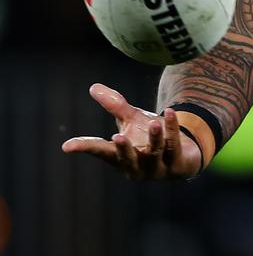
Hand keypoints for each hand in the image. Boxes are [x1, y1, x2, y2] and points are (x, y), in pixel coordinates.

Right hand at [61, 83, 202, 179]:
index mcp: (120, 159)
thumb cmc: (148, 139)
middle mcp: (136, 167)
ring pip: (154, 152)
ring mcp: (157, 169)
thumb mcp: (131, 121)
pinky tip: (169, 112)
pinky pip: (174, 145)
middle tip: (117, 137)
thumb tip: (93, 86)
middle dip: (123, 149)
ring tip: (153, 122)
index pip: (100, 152)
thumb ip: (115, 106)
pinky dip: (172, 129)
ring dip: (154, 137)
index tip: (67, 146)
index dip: (85, 148)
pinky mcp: (177, 165)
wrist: (182, 156)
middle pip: (128, 158)